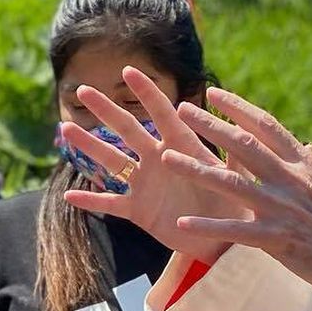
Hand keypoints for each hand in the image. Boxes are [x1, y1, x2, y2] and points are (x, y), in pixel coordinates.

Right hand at [60, 67, 239, 264]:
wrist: (223, 240)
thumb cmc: (235, 206)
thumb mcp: (237, 178)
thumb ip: (237, 155)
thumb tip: (245, 129)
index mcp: (182, 147)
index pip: (162, 113)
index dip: (146, 93)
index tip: (128, 71)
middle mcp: (159, 160)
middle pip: (128, 130)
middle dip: (106, 110)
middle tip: (83, 91)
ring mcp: (146, 184)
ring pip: (111, 161)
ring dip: (89, 146)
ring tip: (66, 129)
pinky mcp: (139, 211)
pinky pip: (111, 203)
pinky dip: (91, 200)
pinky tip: (70, 195)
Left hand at [164, 88, 311, 288]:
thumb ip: (307, 165)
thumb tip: (304, 145)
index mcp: (302, 163)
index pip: (266, 125)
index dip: (237, 107)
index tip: (213, 93)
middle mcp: (290, 179)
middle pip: (243, 144)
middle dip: (210, 125)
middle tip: (181, 109)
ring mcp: (281, 208)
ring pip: (230, 183)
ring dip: (195, 170)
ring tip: (166, 159)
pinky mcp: (275, 238)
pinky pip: (234, 230)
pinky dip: (207, 227)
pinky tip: (181, 224)